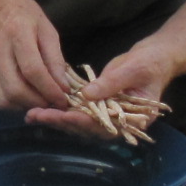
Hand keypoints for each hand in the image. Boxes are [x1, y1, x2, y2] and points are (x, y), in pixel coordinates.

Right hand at [0, 0, 76, 111]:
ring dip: (25, 106)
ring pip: (4, 99)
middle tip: (52, 102)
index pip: (32, 70)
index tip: (63, 98)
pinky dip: (13, 104)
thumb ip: (55, 58)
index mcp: (17, 33)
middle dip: (38, 102)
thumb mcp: (46, 28)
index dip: (49, 89)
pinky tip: (25, 97)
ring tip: (40, 100)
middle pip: (15, 89)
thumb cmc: (23, 15)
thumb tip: (63, 86)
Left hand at [25, 44, 175, 136]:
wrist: (154, 57)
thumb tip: (87, 95)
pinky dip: (59, 108)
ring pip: (78, 121)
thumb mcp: (134, 70)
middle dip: (62, 122)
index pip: (105, 126)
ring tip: (32, 114)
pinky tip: (39, 106)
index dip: (84, 122)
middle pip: (87, 128)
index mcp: (133, 121)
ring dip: (55, 118)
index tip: (65, 116)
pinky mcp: (96, 105)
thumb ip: (112, 83)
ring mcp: (106, 115)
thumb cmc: (151, 63)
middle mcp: (117, 123)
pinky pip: (76, 110)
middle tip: (37, 115)